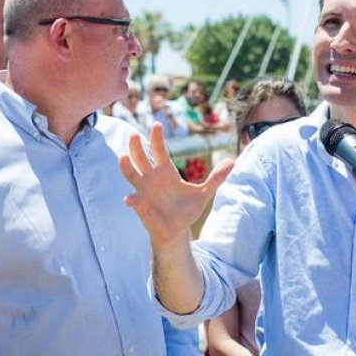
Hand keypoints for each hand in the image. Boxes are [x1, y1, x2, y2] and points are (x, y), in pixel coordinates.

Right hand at [120, 123, 233, 246]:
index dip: (157, 138)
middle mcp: (152, 178)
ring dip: (126, 167)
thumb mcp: (204, 193)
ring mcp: (144, 192)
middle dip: (136, 147)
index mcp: (166, 171)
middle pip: (141, 158)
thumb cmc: (187, 209)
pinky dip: (132, 200)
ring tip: (123, 157)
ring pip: (131, 175)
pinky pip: (134, 202)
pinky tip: (130, 199)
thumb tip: (233, 162)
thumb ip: (216, 178)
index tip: (156, 125)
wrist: (178, 230)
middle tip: (133, 135)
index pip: (159, 151)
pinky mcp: (142, 207)